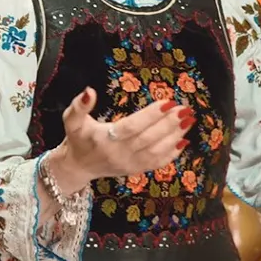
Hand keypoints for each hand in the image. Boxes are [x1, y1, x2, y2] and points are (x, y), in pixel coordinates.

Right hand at [52, 87, 190, 191]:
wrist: (78, 166)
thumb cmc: (77, 139)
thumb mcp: (72, 121)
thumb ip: (79, 106)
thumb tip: (89, 91)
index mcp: (105, 139)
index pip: (132, 127)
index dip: (151, 115)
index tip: (168, 102)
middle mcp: (120, 154)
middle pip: (149, 139)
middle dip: (169, 124)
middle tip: (185, 109)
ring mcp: (130, 164)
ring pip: (156, 151)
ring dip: (174, 136)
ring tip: (188, 120)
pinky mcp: (136, 170)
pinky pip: (157, 163)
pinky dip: (172, 153)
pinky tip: (184, 140)